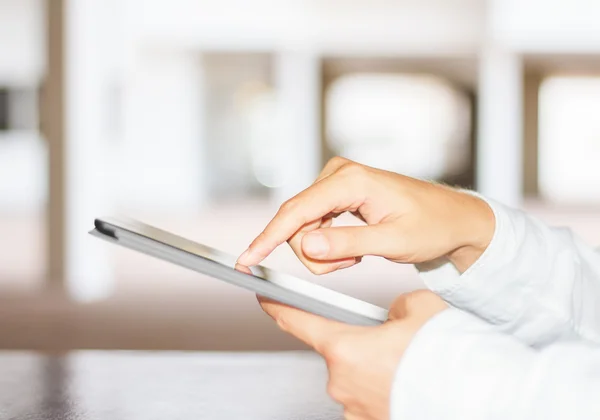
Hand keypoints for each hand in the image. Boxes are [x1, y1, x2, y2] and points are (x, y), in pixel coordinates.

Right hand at [237, 157, 493, 273]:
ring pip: (304, 227)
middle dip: (315, 254)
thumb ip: (348, 243)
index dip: (268, 238)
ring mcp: (337, 183)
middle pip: (297, 223)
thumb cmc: (431, 226)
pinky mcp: (338, 194)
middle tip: (349, 265)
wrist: (452, 218)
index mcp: (351, 181)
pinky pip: (315, 224)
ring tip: (356, 257)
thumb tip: (306, 246)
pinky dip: (327, 246)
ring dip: (323, 252)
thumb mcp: (393, 241)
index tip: (246, 260)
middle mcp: (339, 175)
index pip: (297, 211)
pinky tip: (352, 250)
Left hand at [259, 290, 447, 419]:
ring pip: (356, 376)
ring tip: (407, 364)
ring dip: (374, 367)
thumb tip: (392, 317)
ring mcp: (354, 409)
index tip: (263, 296)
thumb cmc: (446, 356)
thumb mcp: (419, 308)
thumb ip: (395, 307)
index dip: (277, 305)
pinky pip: (368, 398)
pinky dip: (382, 387)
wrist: (476, 397)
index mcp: (344, 348)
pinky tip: (406, 382)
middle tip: (393, 339)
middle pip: (338, 350)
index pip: (296, 320)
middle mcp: (341, 382)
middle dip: (360, 340)